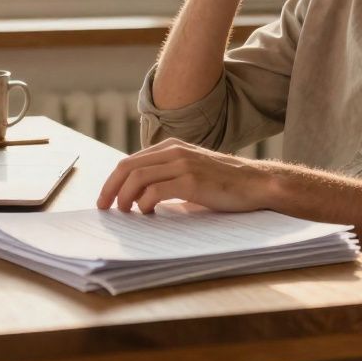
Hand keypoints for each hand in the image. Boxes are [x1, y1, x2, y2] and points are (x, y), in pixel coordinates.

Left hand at [95, 138, 273, 213]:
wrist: (256, 183)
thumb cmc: (224, 183)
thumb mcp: (191, 173)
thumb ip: (167, 178)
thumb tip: (138, 199)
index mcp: (171, 147)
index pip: (130, 161)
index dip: (112, 180)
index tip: (105, 198)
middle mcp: (174, 151)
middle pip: (128, 167)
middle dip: (111, 188)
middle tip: (105, 208)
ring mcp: (183, 164)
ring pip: (137, 177)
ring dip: (125, 197)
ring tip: (125, 213)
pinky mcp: (191, 180)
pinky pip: (155, 191)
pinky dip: (144, 203)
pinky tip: (147, 213)